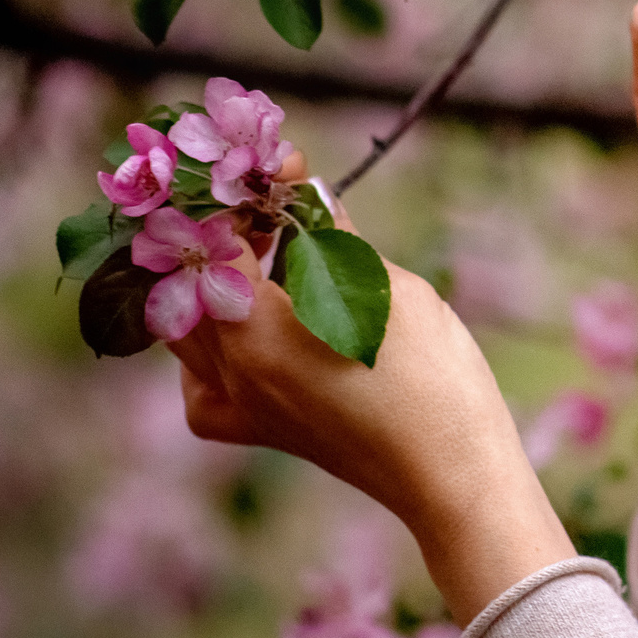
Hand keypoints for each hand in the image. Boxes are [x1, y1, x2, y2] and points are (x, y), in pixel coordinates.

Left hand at [169, 199, 570, 622]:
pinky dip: (207, 347)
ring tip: (260, 252)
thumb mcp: (385, 289)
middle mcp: (228, 370)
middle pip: (186, 280)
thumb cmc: (432, 376)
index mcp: (252, 330)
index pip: (215, 237)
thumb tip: (298, 186)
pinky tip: (245, 332)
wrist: (451, 471)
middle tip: (269, 202)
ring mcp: (238, 405)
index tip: (277, 165)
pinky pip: (201, 381)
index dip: (240, 191)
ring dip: (211, 279)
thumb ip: (329, 238)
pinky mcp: (256, 429)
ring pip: (186, 327)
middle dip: (220, 230)